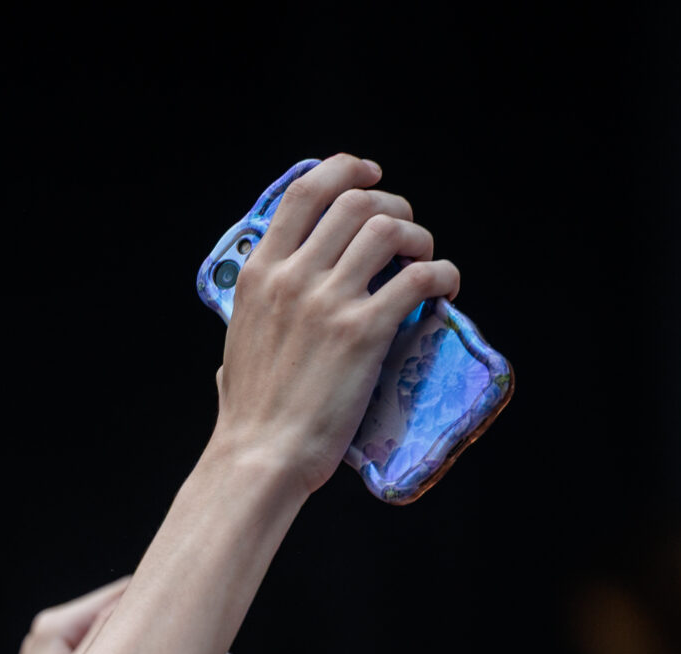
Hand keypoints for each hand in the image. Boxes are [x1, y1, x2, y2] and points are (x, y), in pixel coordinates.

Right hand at [211, 153, 461, 497]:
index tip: (369, 174)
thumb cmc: (248, 415)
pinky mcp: (364, 332)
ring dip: (418, 235)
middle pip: (354, 202)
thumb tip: (262, 314)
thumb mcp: (234, 345)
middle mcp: (292, 277)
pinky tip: (446, 287)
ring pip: (388, 229)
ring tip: (425, 258)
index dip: (344, 169)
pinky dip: (442, 273)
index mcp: (259, 274)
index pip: (305, 192)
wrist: (261, 456)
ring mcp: (328, 302)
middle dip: (391, 205)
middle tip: (405, 232)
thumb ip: (254, 316)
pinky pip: (417, 277)